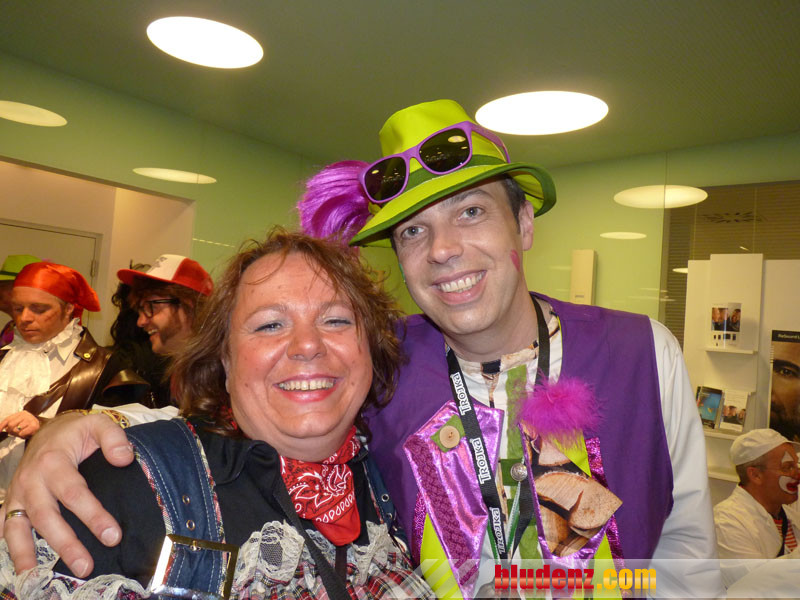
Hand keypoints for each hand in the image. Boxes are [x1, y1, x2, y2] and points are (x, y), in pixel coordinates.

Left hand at [0, 410, 40, 438]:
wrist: (43, 430)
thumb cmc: (29, 428)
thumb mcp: (19, 424)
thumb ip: (10, 425)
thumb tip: (1, 429)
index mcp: (21, 413)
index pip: (8, 419)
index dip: (1, 425)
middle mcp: (26, 415)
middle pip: (11, 424)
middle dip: (11, 431)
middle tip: (14, 433)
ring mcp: (30, 419)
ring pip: (16, 430)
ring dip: (17, 434)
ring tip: (22, 433)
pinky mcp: (34, 426)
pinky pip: (22, 433)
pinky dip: (22, 435)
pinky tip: (26, 434)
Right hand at [0, 412, 133, 576]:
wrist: (50, 430)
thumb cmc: (78, 432)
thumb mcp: (99, 424)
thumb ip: (114, 439)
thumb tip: (124, 459)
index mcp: (53, 461)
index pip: (75, 493)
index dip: (93, 516)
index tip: (112, 536)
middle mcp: (31, 480)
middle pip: (47, 517)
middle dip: (66, 544)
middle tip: (86, 567)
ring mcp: (18, 493)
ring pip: (19, 527)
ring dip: (27, 554)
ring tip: (35, 579)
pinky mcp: (13, 502)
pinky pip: (6, 526)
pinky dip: (9, 546)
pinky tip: (19, 567)